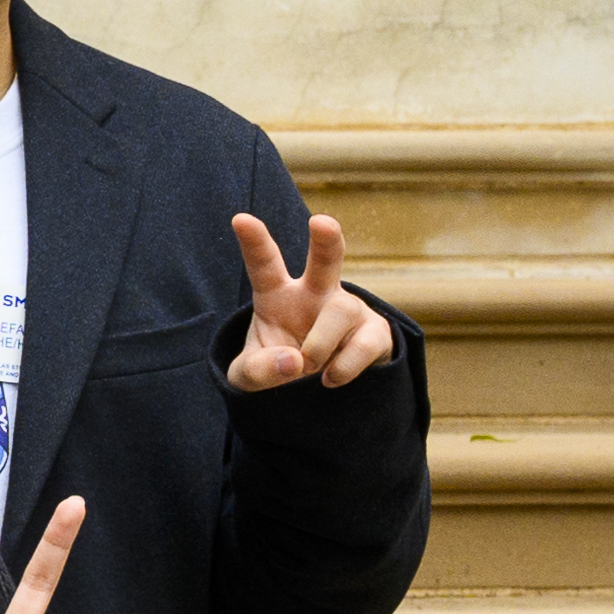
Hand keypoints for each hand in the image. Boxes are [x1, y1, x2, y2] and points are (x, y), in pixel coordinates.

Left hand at [225, 211, 388, 390]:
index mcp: (276, 295)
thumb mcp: (249, 377)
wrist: (312, 394)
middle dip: (326, 240)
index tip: (240, 219)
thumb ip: (257, 370)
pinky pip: (364, 344)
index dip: (254, 243)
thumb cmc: (276, 369)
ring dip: (319, 343)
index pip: (264, 265)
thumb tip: (294, 361)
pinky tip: (329, 377)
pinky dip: (343, 366)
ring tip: (308, 367)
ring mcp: (348, 310)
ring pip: (340, 310)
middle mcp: (315, 294)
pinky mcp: (374, 333)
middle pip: (326, 259)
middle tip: (321, 222)